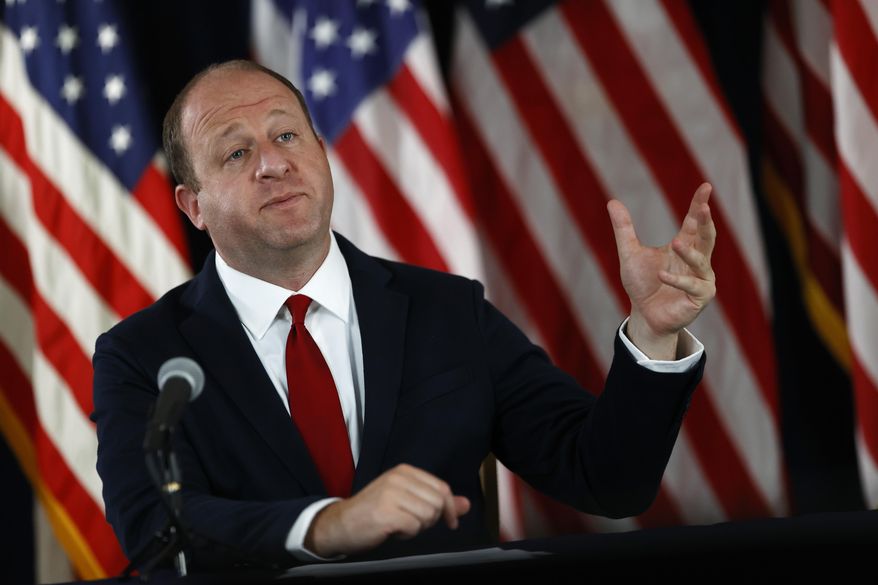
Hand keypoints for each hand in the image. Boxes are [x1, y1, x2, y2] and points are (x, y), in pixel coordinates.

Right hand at [305, 464, 470, 557]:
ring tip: (400, 524)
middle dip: (430, 519)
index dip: (450, 508)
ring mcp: (391, 494)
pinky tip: (393, 530)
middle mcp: (398, 478)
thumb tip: (466, 504)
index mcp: (404, 471)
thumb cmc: (374, 512)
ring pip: (428, 515)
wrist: (340, 524)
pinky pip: (414, 527)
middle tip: (412, 522)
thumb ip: (437, 501)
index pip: (442, 487)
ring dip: (418, 527)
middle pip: (437, 502)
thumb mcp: (407, 500)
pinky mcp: (386, 512)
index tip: (450, 521)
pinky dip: (407, 534)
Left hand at [607, 183, 715, 359]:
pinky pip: (691, 285)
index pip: (694, 222)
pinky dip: (677, 280)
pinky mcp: (699, 297)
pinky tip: (661, 275)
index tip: (705, 187)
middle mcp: (697, 260)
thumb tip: (612, 201)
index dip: (699, 204)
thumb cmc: (642, 283)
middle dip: (705, 222)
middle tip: (703, 207)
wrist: (644, 314)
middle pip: (706, 237)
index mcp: (684, 245)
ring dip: (689, 253)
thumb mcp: (629, 253)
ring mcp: (701, 278)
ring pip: (701, 261)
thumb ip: (624, 229)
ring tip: (676, 243)